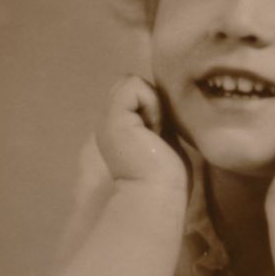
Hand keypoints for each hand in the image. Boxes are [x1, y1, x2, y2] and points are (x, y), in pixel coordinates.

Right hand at [96, 76, 187, 190]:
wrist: (158, 192)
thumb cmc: (167, 174)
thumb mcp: (163, 137)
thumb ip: (155, 117)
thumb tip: (159, 95)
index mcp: (118, 127)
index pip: (133, 94)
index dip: (153, 104)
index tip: (161, 133)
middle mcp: (108, 120)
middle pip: (132, 85)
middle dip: (153, 100)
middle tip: (158, 131)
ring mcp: (107, 118)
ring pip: (133, 84)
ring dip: (153, 103)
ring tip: (155, 132)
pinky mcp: (112, 117)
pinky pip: (134, 85)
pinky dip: (151, 102)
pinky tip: (153, 128)